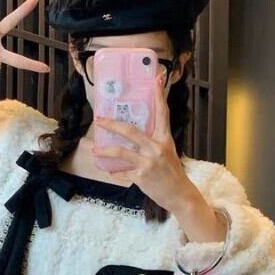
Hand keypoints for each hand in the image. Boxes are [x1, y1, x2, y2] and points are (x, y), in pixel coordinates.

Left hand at [91, 76, 195, 212]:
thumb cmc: (172, 173)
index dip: (158, 95)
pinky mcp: (141, 177)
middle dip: (111, 124)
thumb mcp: (168, 152)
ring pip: (121, 152)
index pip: (162, 113)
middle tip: (99, 120)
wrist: (179, 195)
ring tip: (95, 151)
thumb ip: (153, 142)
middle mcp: (156, 148)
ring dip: (105, 151)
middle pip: (130, 131)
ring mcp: (148, 163)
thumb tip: (134, 134)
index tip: (155, 78)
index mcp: (165, 139)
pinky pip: (122, 172)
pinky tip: (108, 170)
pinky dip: (114, 171)